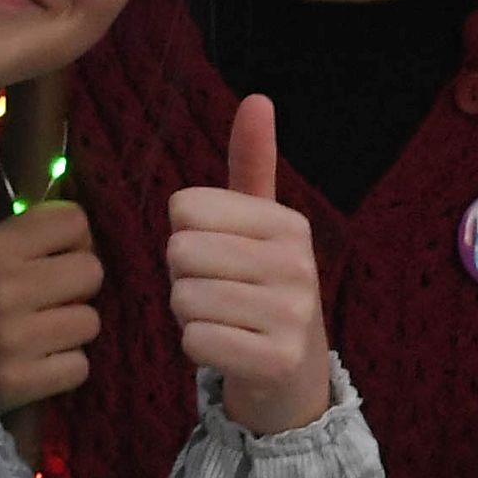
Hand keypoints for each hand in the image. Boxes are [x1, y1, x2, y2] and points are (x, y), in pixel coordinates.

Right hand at [0, 202, 102, 407]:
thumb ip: (4, 232)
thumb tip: (59, 218)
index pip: (73, 221)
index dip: (72, 235)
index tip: (59, 250)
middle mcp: (5, 290)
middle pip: (91, 271)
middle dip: (76, 283)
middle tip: (53, 294)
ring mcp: (15, 339)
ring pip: (89, 322)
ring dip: (70, 327)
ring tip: (41, 330)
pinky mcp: (21, 382)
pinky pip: (78, 367)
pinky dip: (62, 366)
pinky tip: (36, 360)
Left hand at [168, 98, 332, 434]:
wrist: (292, 379)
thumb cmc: (262, 291)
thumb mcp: (260, 227)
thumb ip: (252, 165)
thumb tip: (257, 98)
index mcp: (289, 224)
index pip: (186, 208)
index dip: (186, 235)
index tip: (218, 257)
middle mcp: (297, 264)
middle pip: (180, 252)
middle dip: (184, 278)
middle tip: (218, 294)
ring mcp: (292, 315)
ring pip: (184, 299)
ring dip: (189, 316)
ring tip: (225, 322)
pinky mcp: (276, 360)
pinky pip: (197, 341)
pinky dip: (199, 349)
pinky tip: (228, 350)